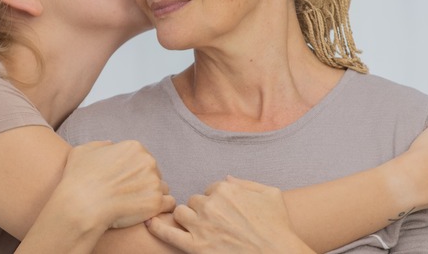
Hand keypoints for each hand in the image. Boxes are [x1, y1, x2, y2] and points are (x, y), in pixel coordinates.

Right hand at [57, 140, 174, 229]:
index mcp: (134, 148)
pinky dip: (160, 209)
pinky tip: (147, 213)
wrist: (81, 205)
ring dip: (152, 195)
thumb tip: (111, 145)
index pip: (143, 158)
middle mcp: (148, 161)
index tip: (123, 182)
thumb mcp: (83, 151)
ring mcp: (154, 182)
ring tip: (136, 205)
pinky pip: (168, 204)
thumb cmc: (79, 179)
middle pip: (154, 172)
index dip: (133, 171)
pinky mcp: (156, 202)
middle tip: (128, 195)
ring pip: (162, 188)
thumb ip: (100, 145)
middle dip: (144, 182)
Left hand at [146, 176, 314, 253]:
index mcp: (225, 189)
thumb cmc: (278, 226)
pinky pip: (167, 233)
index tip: (225, 212)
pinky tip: (149, 223)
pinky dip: (157, 227)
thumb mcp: (270, 193)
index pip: (210, 189)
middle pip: (195, 201)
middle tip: (215, 223)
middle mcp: (210, 204)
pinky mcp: (195, 246)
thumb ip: (246, 183)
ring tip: (198, 229)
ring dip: (187, 218)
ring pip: (181, 213)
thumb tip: (226, 179)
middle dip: (202, 210)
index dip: (216, 201)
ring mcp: (201, 226)